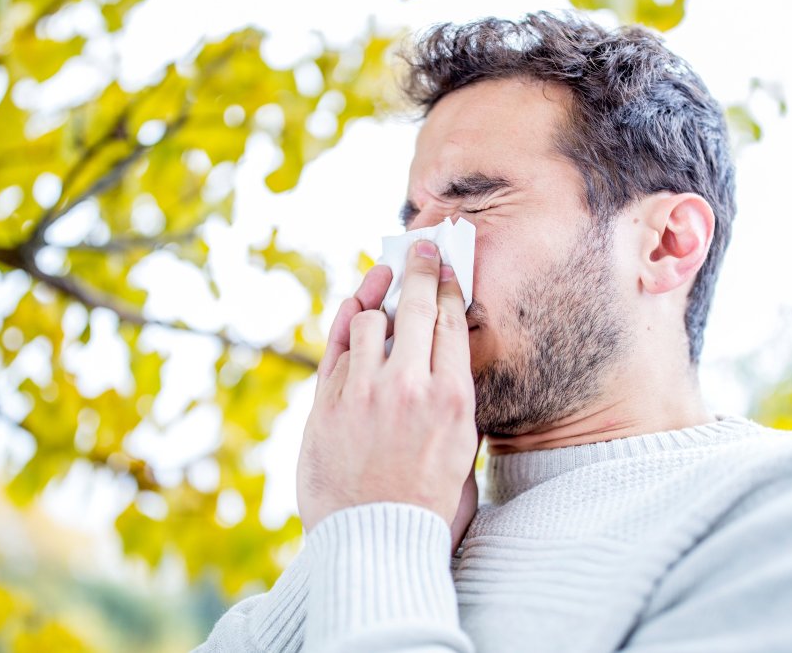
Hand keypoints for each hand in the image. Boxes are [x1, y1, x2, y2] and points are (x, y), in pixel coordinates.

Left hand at [297, 240, 478, 550]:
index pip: (451, 320)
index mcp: (453, 398)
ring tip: (384, 295)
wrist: (377, 542)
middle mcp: (410, 386)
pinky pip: (336, 348)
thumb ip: (457, 403)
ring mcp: (364, 393)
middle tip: (421, 248)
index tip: (447, 267)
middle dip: (420, 268)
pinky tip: (355, 309)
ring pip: (369, 320)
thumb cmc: (429, 505)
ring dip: (378, 305)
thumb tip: (446, 361)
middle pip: (414, 304)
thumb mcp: (465, 452)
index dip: (448, 284)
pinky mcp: (326, 404)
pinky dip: (347, 326)